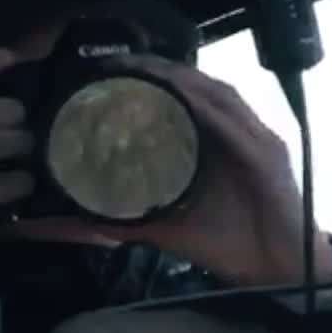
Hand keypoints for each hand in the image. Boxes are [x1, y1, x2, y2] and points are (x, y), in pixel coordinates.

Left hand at [29, 53, 331, 286]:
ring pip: (216, 95)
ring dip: (182, 78)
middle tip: (115, 60)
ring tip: (144, 67)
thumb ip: (116, 219)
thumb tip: (57, 222)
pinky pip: (235, 122)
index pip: (179, 100)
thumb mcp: (161, 227)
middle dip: (158, 69)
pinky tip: (182, 93)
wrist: (274, 271)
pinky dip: (208, 106)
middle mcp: (235, 134)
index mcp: (212, 144)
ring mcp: (254, 140)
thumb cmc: (226, 245)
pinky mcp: (269, 155)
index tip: (103, 71)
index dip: (146, 80)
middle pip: (196, 87)